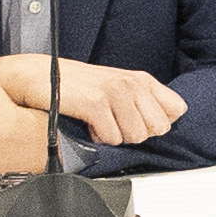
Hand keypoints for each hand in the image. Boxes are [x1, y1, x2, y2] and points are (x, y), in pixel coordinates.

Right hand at [0, 53, 187, 144]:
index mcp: (141, 79)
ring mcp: (114, 92)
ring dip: (115, 136)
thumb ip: (143, 103)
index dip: (158, 123)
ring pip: (135, 136)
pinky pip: (112, 138)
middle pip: (158, 128)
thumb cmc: (78, 87)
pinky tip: (88, 125)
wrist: (39, 77)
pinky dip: (99, 139)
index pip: (176, 109)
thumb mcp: (117, 89)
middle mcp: (132, 83)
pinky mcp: (96, 103)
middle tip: (115, 123)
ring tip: (99, 122)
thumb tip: (165, 125)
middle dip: (137, 133)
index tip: (138, 121)